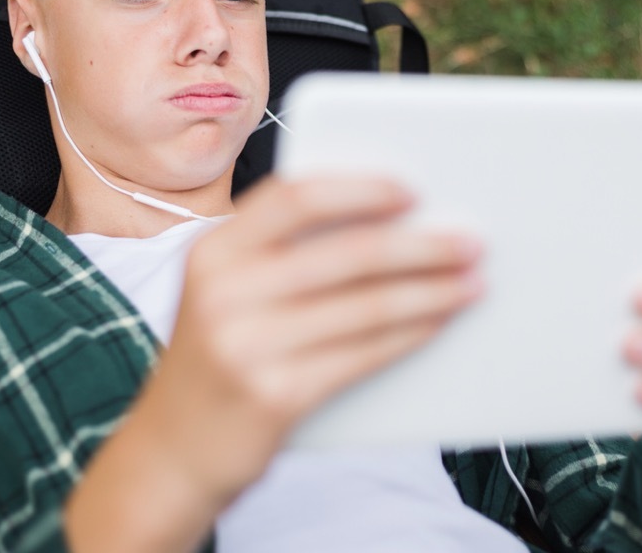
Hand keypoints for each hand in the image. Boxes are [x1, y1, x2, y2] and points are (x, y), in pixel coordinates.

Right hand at [149, 175, 481, 502]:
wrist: (171, 452)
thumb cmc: (218, 358)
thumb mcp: (225, 292)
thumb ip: (281, 253)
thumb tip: (388, 222)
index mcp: (212, 250)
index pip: (294, 198)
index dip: (359, 189)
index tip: (411, 189)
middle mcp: (224, 292)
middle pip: (346, 253)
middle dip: (420, 246)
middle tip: (470, 241)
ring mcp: (247, 346)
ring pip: (365, 306)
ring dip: (431, 291)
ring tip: (471, 282)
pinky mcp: (275, 395)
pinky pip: (363, 354)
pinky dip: (409, 334)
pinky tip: (437, 323)